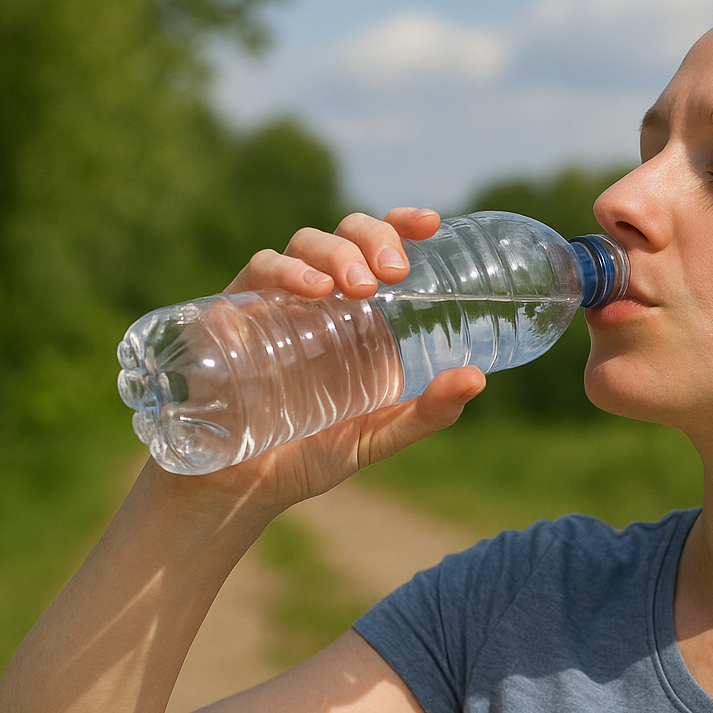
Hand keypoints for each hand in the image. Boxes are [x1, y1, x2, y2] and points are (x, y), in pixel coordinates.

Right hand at [162, 209, 485, 511]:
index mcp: (360, 313)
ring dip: (336, 252)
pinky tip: (313, 291)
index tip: (431, 224)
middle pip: (347, 235)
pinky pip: (259, 270)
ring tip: (360, 285)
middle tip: (395, 271)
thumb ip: (428, 412)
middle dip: (373, 238)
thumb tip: (477, 378)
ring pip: (305, 244)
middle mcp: (320, 296)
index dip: (403, 224)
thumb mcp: (378, 435)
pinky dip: (286, 270)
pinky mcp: (235, 311)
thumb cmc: (309, 456)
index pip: (381, 248)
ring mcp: (276, 299)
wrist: (239, 488)